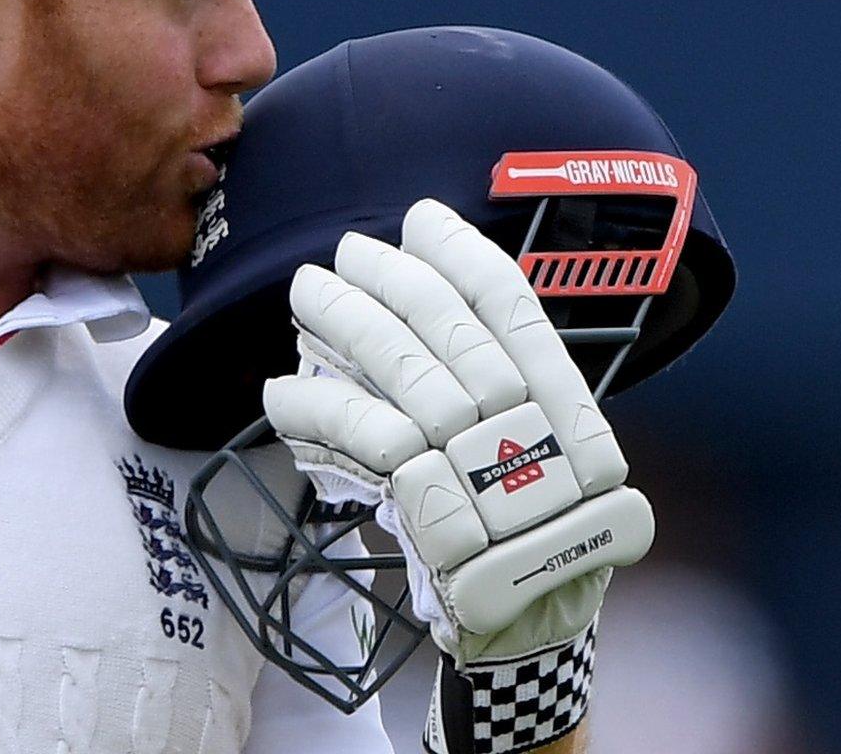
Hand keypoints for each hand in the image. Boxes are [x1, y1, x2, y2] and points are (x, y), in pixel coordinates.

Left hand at [262, 199, 653, 668]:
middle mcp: (527, 424)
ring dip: (343, 320)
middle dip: (389, 278)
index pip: (512, 307)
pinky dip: (313, 406)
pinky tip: (279, 391)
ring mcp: (479, 462)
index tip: (422, 218)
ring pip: (399, 367)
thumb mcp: (539, 453)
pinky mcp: (428, 501)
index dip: (463, 255)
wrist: (532, 622)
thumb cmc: (528, 533)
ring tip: (304, 290)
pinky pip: (359, 434)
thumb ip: (496, 392)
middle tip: (344, 252)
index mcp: (561, 404)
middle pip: (445, 326)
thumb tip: (416, 315)